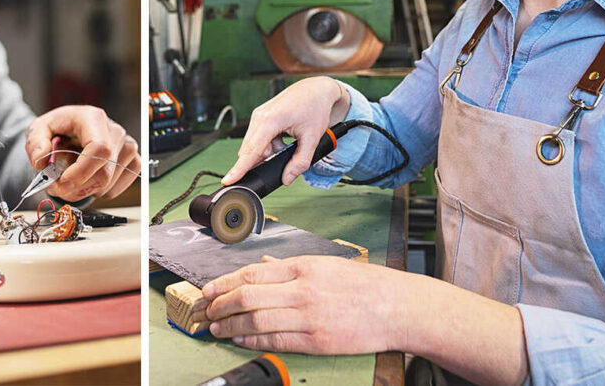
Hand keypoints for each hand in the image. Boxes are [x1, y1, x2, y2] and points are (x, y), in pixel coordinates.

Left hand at [25, 105, 140, 200]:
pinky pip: (116, 189)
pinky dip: (97, 192)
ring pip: (108, 185)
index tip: (62, 183)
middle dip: (77, 188)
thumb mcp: (38, 128)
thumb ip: (35, 142)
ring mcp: (127, 147)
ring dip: (83, 191)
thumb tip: (40, 159)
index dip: (82, 171)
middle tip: (56, 187)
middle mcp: (115, 131)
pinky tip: (86, 179)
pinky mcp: (132, 161)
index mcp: (93, 118)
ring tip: (69, 178)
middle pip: (104, 173)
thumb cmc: (58, 128)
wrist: (73, 130)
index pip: (99, 148)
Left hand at [203, 255, 404, 354]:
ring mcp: (309, 316)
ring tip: (217, 327)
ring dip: (231, 324)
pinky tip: (240, 339)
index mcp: (304, 266)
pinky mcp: (318, 340)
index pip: (252, 272)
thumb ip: (291, 266)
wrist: (398, 307)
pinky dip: (253, 340)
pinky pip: (276, 340)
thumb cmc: (365, 285)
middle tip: (206, 309)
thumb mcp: (326, 264)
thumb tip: (265, 264)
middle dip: (220, 304)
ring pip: (257, 319)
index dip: (224, 281)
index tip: (209, 289)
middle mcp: (303, 289)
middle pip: (248, 295)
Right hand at [222, 76, 348, 186]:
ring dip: (268, 152)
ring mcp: (258, 115)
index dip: (239, 169)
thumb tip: (287, 179)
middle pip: (250, 150)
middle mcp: (259, 116)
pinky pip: (257, 138)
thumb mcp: (312, 138)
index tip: (228, 180)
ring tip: (288, 142)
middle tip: (284, 153)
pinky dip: (269, 144)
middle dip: (263, 160)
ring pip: (254, 145)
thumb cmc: (314, 108)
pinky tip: (283, 138)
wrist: (315, 89)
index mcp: (270, 120)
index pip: (251, 150)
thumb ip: (300, 162)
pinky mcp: (260, 116)